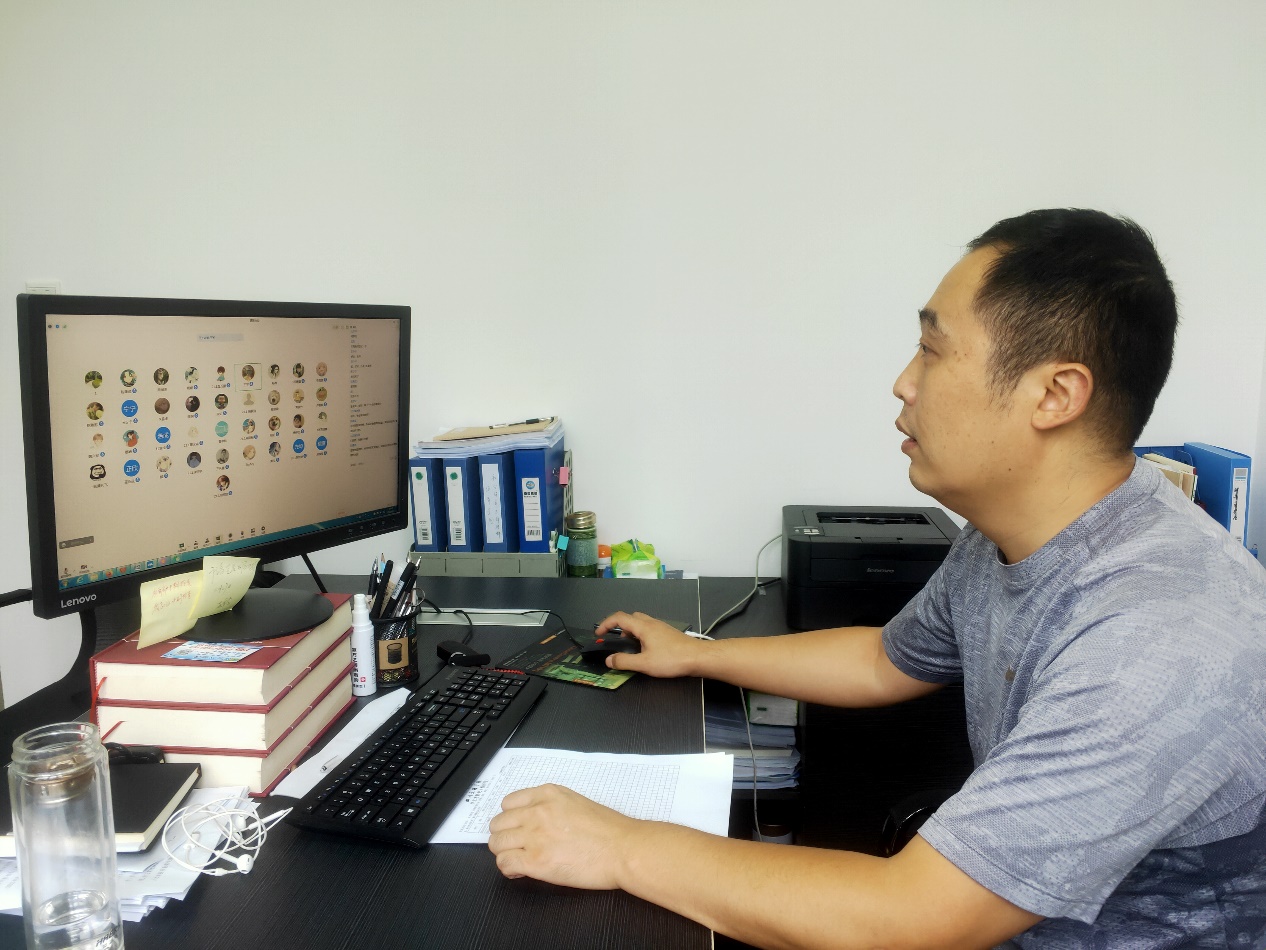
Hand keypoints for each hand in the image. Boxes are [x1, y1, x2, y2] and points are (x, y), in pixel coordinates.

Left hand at [488, 783, 637, 888]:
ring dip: (504, 853)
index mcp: (547, 794)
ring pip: (496, 844)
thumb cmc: (609, 830)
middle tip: (517, 846)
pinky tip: (520, 872)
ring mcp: (535, 837)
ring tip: (518, 860)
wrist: (623, 849)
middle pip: (498, 824)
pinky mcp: (536, 862)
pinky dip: (508, 869)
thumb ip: (551, 807)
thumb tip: (535, 822)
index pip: (507, 803)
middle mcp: (537, 812)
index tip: (517, 828)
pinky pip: (504, 864)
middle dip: (505, 837)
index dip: (511, 819)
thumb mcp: (576, 803)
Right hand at [595, 611, 708, 676]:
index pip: (619, 618)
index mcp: (643, 627)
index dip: (606, 624)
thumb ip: (624, 661)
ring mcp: (661, 627)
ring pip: (641, 623)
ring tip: (630, 647)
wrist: (698, 657)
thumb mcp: (644, 664)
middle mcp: (651, 623)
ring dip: (631, 631)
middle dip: (619, 626)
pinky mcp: (668, 633)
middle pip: (630, 617)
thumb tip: (609, 660)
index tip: (598, 634)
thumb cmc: (671, 659)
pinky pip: (650, 629)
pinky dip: (641, 635)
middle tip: (615, 640)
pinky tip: (646, 649)